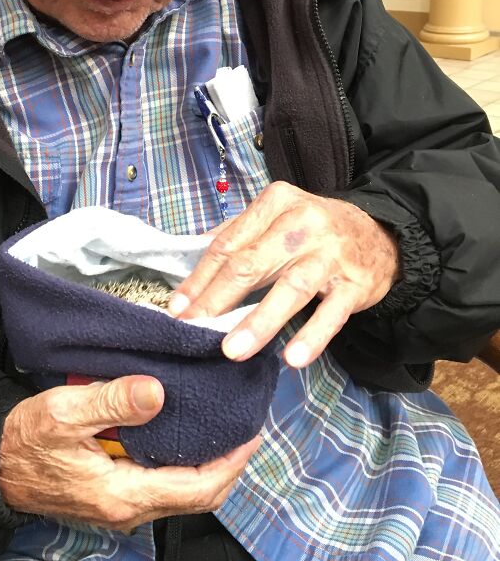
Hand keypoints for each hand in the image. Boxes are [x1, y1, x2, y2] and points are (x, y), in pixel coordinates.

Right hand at [0, 375, 260, 529]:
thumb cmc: (24, 440)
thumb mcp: (64, 412)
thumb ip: (112, 402)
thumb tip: (157, 392)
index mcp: (122, 494)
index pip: (197, 487)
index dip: (231, 462)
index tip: (251, 432)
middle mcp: (129, 509)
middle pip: (199, 497)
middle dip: (228, 465)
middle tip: (246, 429)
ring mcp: (121, 506)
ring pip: (183, 494)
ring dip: (209, 466)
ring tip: (223, 429)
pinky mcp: (114, 497)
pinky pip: (164, 487)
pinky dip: (185, 466)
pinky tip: (186, 436)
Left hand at [167, 181, 398, 368]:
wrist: (382, 234)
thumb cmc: (314, 230)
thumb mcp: (277, 217)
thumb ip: (236, 234)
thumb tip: (189, 256)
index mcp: (277, 202)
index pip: (229, 243)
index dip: (200, 277)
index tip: (178, 307)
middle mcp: (304, 222)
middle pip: (252, 263)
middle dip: (218, 299)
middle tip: (193, 327)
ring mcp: (331, 253)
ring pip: (290, 288)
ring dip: (260, 322)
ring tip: (233, 350)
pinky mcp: (355, 283)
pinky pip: (331, 313)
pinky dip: (312, 335)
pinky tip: (293, 357)